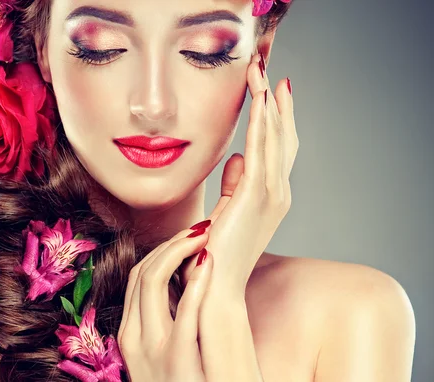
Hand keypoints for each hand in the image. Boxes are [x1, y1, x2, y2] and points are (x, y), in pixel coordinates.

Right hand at [117, 226, 213, 381]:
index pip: (138, 277)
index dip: (162, 250)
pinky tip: (209, 262)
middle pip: (143, 272)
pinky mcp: (177, 364)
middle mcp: (134, 340)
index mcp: (130, 335)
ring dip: (179, 250)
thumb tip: (185, 281)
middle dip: (170, 243)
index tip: (187, 238)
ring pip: (152, 281)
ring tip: (206, 235)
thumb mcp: (169, 352)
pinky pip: (183, 313)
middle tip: (200, 229)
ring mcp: (152, 352)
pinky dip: (195, 282)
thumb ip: (170, 320)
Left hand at [206, 51, 298, 294]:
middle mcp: (278, 192)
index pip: (279, 149)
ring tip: (260, 74)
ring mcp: (272, 194)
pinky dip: (263, 123)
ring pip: (274, 138)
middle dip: (275, 102)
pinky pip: (262, 150)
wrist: (217, 285)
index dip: (278, 118)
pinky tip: (259, 100)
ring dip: (268, 103)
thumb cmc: (218, 250)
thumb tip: (237, 156)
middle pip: (282, 137)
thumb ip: (234, 183)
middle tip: (267, 71)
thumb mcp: (227, 210)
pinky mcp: (256, 196)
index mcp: (272, 196)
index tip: (272, 91)